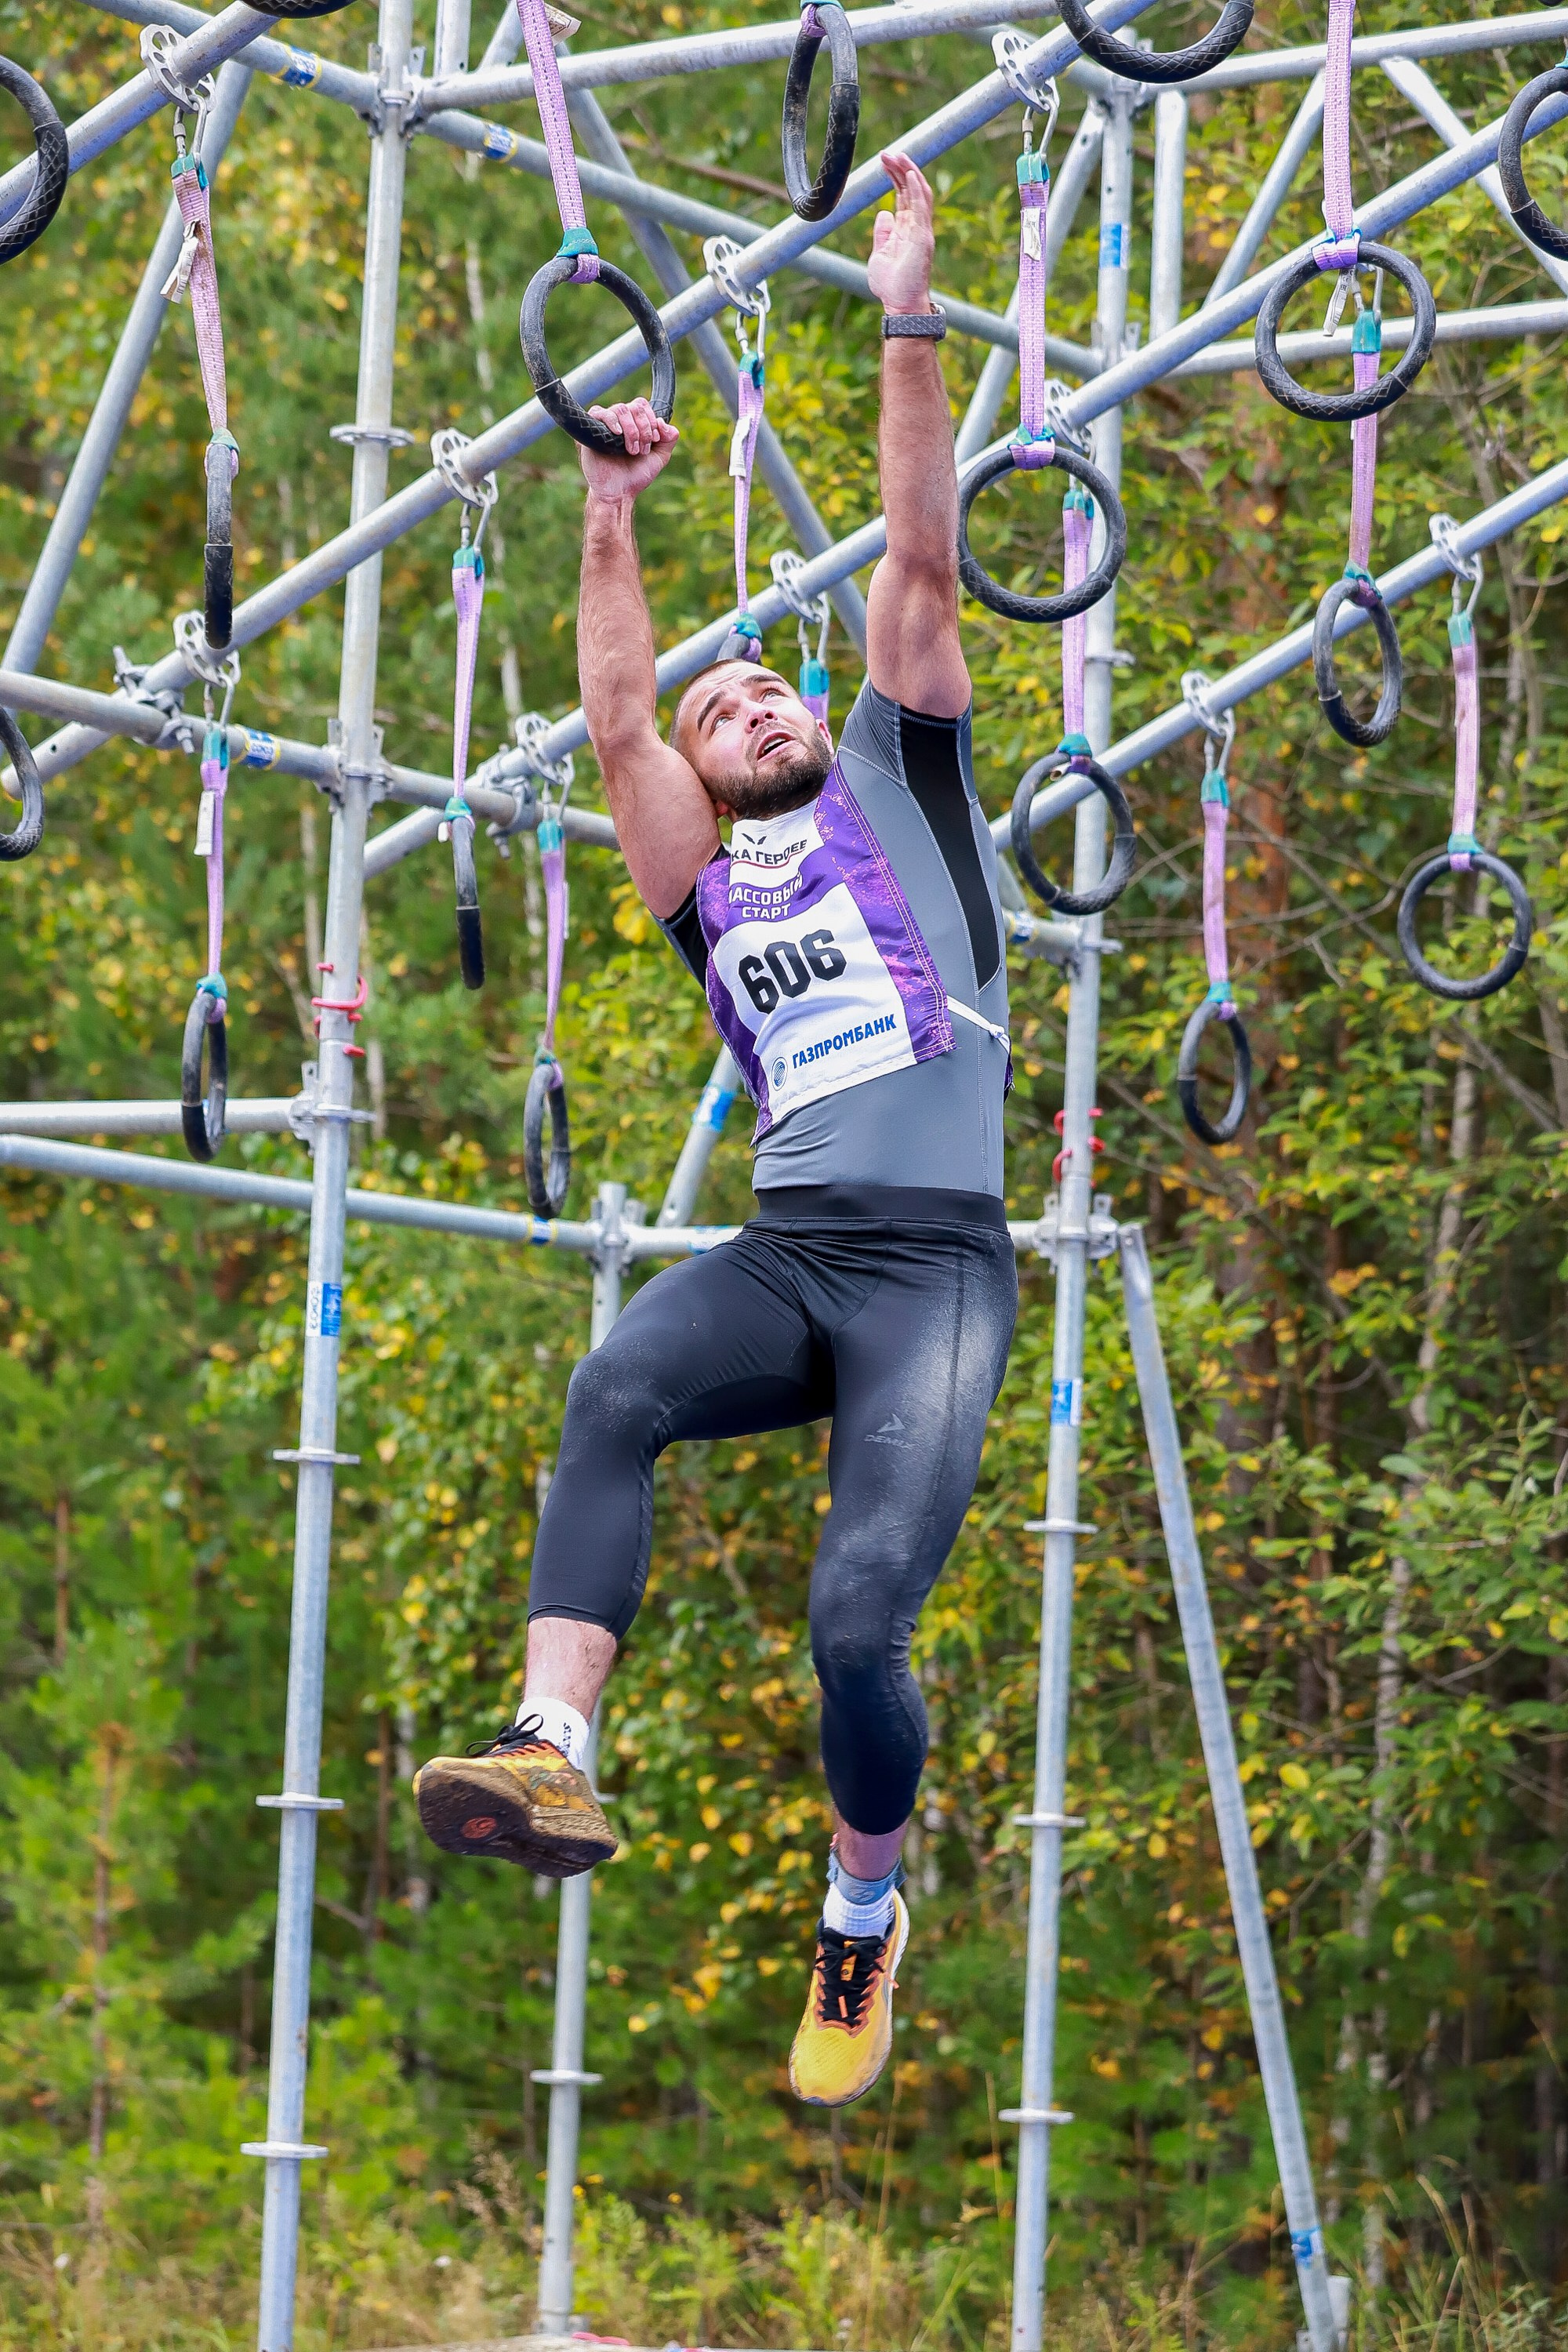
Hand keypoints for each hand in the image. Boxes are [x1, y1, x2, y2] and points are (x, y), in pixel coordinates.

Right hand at [578, 399, 680, 502]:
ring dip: (632, 430)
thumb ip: (669, 438)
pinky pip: (598, 412)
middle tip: (643, 449)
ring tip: (632, 450)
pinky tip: (618, 434)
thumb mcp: (660, 457)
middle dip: (644, 427)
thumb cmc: (636, 476)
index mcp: (634, 423)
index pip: (642, 405)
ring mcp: (605, 425)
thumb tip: (662, 421)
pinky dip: (611, 420)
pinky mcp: (591, 431)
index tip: (655, 440)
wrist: (619, 492)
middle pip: (634, 406)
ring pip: (621, 409)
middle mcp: (619, 421)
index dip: (651, 420)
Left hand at [867, 150, 936, 316]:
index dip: (894, 176)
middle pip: (911, 189)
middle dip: (900, 168)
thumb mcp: (879, 254)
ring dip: (909, 172)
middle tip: (888, 152)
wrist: (900, 305)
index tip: (884, 161)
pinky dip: (917, 189)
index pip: (903, 195)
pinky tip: (909, 173)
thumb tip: (883, 213)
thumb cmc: (891, 286)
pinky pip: (922, 208)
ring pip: (919, 193)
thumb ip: (882, 233)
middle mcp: (916, 226)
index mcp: (906, 229)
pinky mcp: (923, 237)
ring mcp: (922, 230)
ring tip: (898, 155)